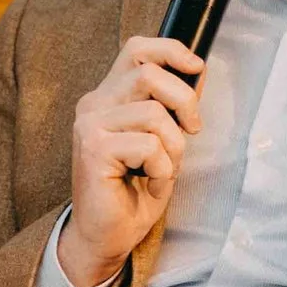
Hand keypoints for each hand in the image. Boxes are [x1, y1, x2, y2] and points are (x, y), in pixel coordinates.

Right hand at [59, 36, 204, 286]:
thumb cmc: (134, 191)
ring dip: (173, 148)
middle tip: (191, 130)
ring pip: (154, 115)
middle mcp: (94, 104)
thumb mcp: (162, 141)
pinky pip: (148, 146)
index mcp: (108, 97)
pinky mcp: (93, 149)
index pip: (137, 50)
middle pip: (149, 75)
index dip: (170, 50)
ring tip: (162, 170)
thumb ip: (170, 107)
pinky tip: (148, 184)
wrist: (107, 236)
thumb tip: (195, 72)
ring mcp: (89, 125)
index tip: (196, 67)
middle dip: (184, 102)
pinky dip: (162, 169)